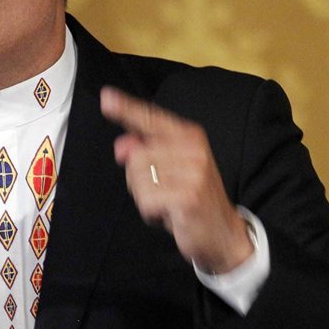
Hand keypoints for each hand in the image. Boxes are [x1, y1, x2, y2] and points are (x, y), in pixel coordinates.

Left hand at [100, 87, 251, 273]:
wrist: (223, 233)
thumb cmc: (190, 198)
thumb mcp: (168, 170)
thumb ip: (144, 152)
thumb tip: (121, 146)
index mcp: (189, 135)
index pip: (151, 119)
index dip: (126, 108)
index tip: (105, 96)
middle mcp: (193, 148)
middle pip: (135, 156)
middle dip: (139, 180)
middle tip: (165, 192)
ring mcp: (193, 171)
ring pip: (138, 179)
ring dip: (145, 197)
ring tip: (168, 202)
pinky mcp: (188, 196)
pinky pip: (146, 200)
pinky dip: (151, 213)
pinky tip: (170, 215)